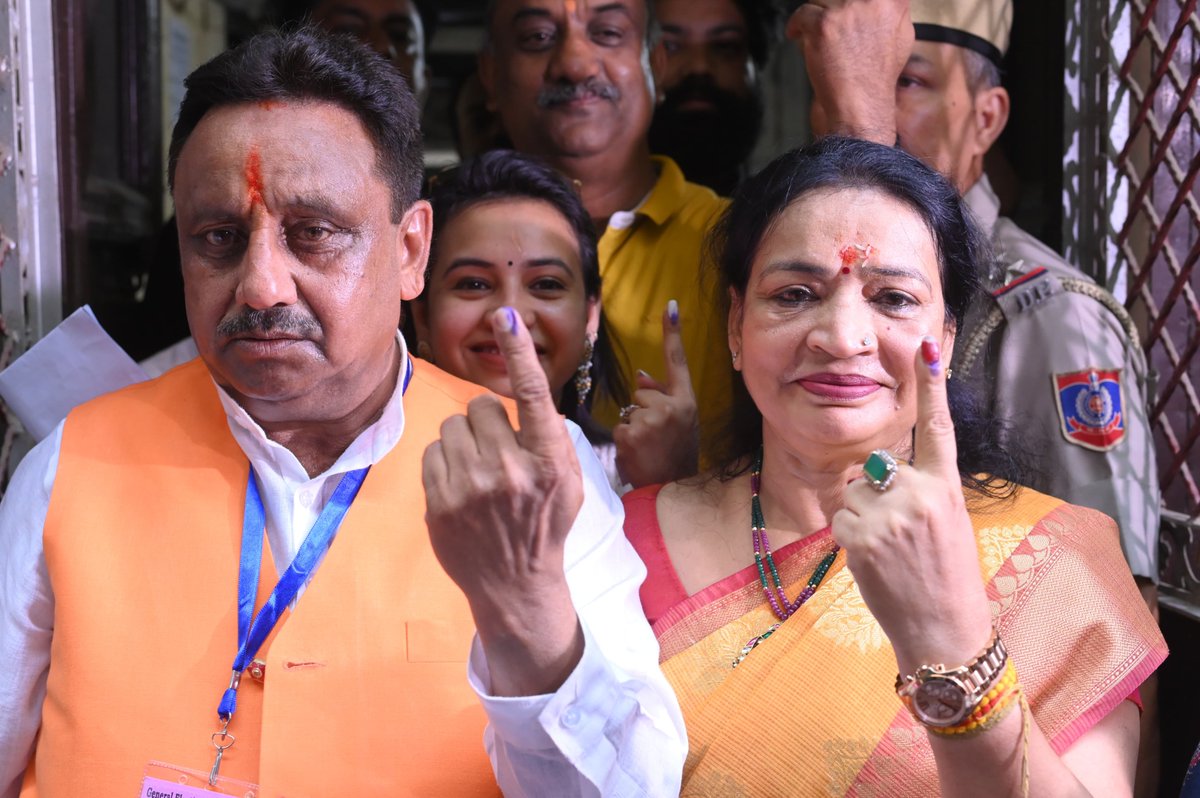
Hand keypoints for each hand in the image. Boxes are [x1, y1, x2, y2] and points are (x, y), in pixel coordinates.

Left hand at [422, 306, 583, 695]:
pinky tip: (462, 486)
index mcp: (549, 461)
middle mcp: (511, 472)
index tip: (505, 316)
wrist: (517, 583)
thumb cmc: (546, 521)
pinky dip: (445, 462)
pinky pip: (432, 452)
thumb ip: (548, 434)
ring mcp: (471, 489)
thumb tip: (520, 388)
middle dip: (487, 420)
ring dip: (464, 440)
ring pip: (451, 426)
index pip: (533, 395)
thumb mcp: (568, 478)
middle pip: (481, 405)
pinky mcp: (440, 503)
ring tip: (480, 471)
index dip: (519, 352)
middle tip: (499, 450)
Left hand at [613, 300, 699, 487]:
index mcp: (687, 402)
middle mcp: (672, 407)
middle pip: (642, 392)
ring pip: (629, 410)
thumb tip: (641, 375)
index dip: (673, 334)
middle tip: (656, 438)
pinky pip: (620, 426)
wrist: (671, 491)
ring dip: (633, 427)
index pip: (677, 362)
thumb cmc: (676, 457)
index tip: (670, 305)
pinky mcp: (631, 433)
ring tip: (648, 448)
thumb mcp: (681, 424)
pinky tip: (638, 454)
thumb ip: (664, 398)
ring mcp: (651, 419)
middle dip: (643, 410)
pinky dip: (624, 441)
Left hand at [787, 0, 911, 143]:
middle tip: (830, 26)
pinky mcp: (824, 25)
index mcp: (893, 2)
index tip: (841, 10)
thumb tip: (884, 1)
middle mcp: (872, 2)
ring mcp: (846, 12)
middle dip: (831, 8)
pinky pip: (802, 13)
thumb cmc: (877, 77)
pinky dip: (796, 26)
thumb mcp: (901, 37)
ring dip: (815, 16)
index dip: (848, 4)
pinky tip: (799, 35)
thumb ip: (893, 12)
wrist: (861, 104)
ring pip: (820, 0)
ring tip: (817, 36)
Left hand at [832, 337, 992, 675]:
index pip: (938, 426)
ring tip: (891, 552)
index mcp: (947, 487)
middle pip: (875, 467)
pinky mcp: (864, 536)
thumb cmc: (945, 576)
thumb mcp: (948, 523)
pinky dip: (850, 538)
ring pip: (853, 492)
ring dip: (861, 518)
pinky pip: (841, 518)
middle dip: (876, 495)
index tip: (926, 344)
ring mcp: (892, 515)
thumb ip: (919, 489)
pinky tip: (875, 562)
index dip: (932, 383)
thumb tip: (880, 469)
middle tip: (902, 537)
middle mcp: (921, 494)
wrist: (944, 629)